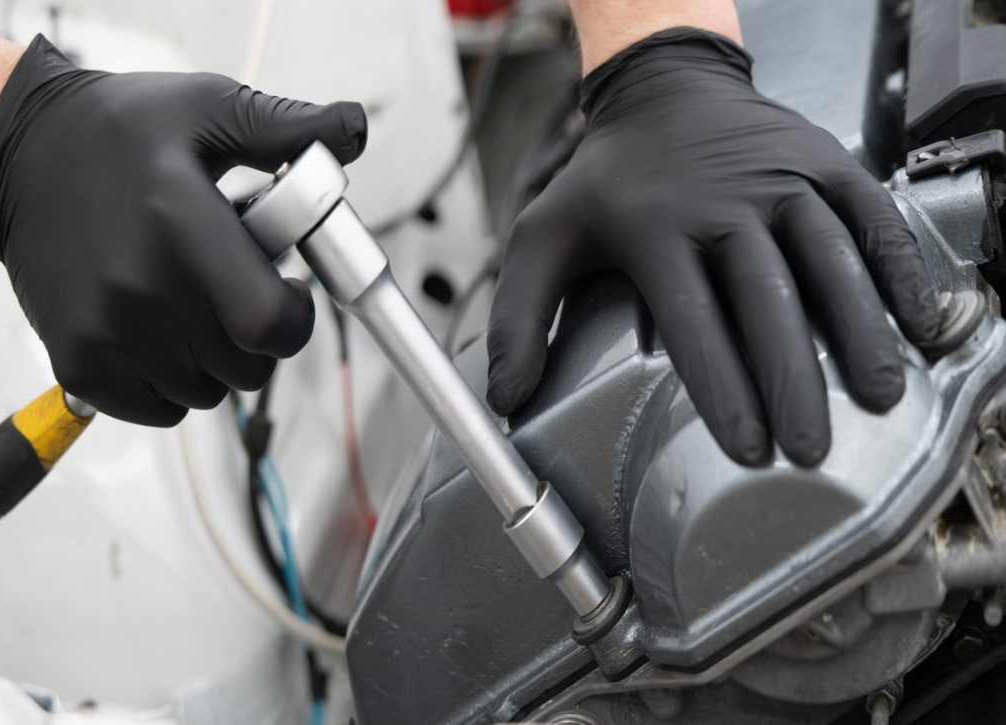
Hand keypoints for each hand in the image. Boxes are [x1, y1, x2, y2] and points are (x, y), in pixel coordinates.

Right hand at [0, 36, 366, 425]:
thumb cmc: (117, 132)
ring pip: (206, 393)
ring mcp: (103, 332)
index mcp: (178, 223)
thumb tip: (352, 130)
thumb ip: (285, 128)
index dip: (295, 320)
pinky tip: (164, 332)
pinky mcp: (76, 363)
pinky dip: (174, 384)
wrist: (16, 155)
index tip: (289, 293)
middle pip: (245, 369)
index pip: (268, 325)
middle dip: (260, 338)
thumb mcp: (205, 107)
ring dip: (217, 361)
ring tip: (195, 304)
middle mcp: (138, 287)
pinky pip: (160, 410)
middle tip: (238, 291)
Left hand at [486, 29, 938, 466]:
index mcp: (655, 228)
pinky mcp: (824, 161)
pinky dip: (897, 267)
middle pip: (766, 302)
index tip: (747, 446)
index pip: (693, 321)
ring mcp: (781, 179)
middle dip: (792, 380)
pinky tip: (914, 319)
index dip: (722, 387)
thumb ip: (519, 319)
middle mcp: (723, 203)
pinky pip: (871, 217)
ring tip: (875, 396)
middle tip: (809, 448)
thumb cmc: (606, 178)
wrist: (663, 90)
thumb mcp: (542, 237)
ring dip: (857, 331)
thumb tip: (503, 401)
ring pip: (828, 261)